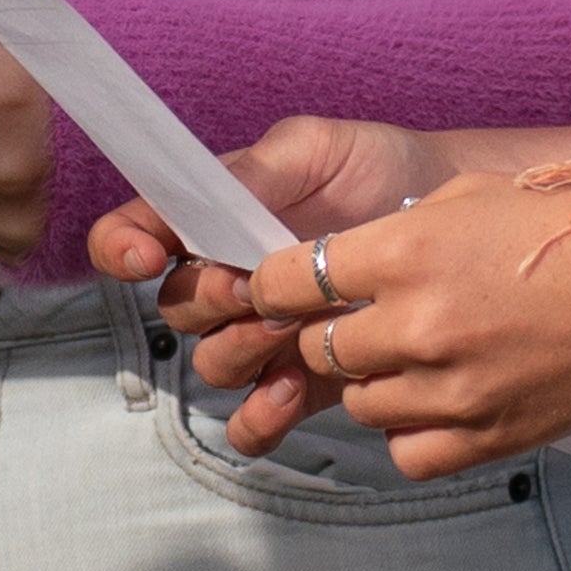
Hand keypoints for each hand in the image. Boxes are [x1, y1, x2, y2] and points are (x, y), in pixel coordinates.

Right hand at [89, 116, 447, 452]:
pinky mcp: (302, 382)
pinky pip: (253, 422)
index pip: (129, 236)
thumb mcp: (314, 148)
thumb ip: (254, 171)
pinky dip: (260, 417)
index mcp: (209, 220)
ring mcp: (261, 336)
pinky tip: (293, 390)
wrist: (450, 221)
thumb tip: (204, 196)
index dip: (119, 248)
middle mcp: (224, 282)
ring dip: (241, 354)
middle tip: (258, 290)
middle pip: (176, 312)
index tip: (147, 257)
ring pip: (212, 365)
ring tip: (292, 334)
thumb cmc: (377, 169)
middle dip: (210, 303)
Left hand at [186, 171, 570, 476]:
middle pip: (314, 346)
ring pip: (356, 401)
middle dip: (323, 332)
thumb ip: (393, 232)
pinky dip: (410, 429)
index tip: (283, 287)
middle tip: (357, 318)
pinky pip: (405, 451)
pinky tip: (441, 397)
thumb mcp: (471, 198)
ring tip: (417, 352)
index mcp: (402, 251)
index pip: (281, 282)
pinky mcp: (488, 438)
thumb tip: (335, 263)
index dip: (272, 285)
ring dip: (370, 379)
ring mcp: (451, 390)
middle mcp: (416, 325)